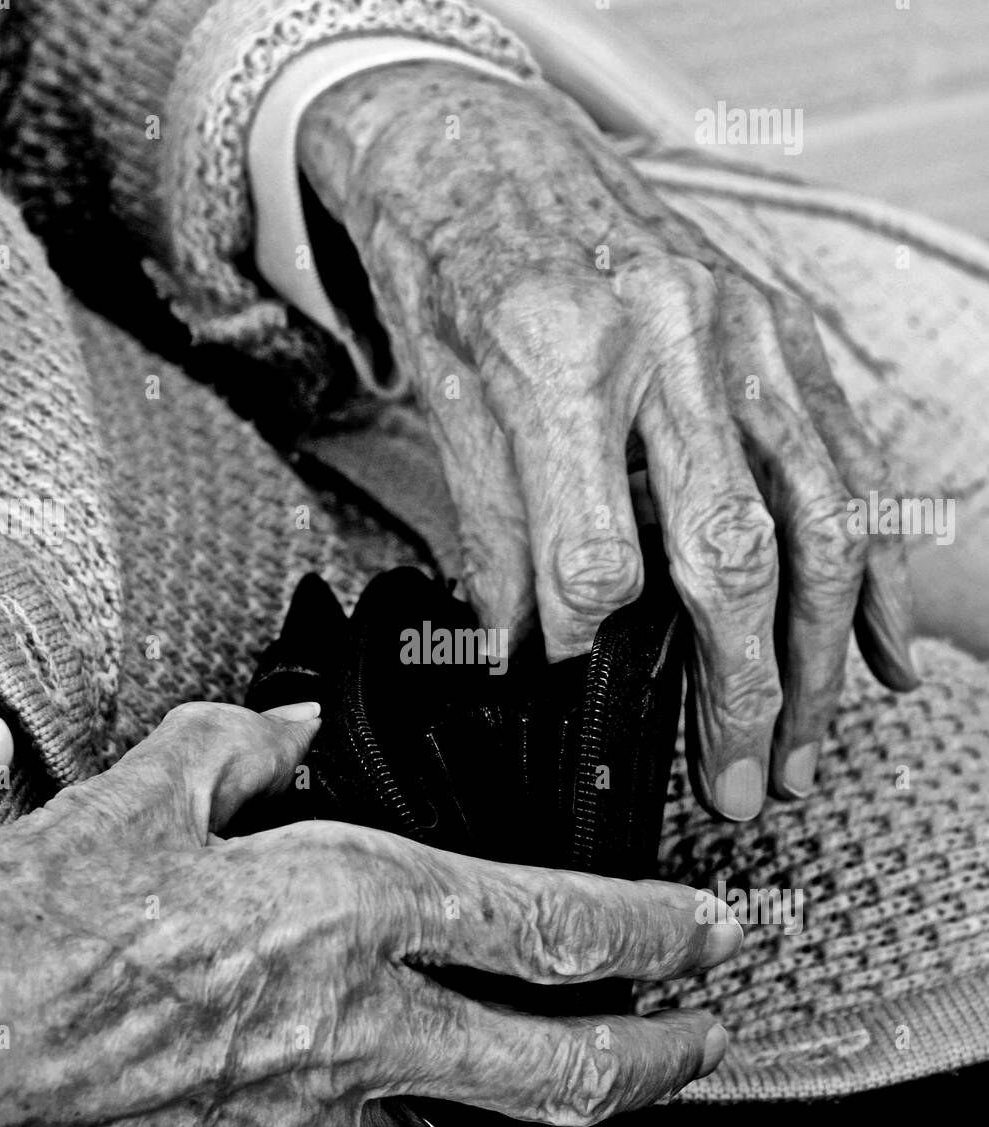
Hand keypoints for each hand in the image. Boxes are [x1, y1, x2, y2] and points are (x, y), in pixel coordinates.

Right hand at [0, 703, 738, 1126]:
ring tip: (599, 1117)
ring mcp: (313, 1113)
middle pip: (562, 1068)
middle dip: (660, 1058)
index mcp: (349, 907)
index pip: (550, 924)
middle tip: (703, 1036)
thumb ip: (251, 744)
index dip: (657, 931)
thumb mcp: (158, 782)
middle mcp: (354, 1022)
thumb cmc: (39, 917)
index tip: (713, 931)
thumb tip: (292, 733)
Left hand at [286, 64, 917, 820]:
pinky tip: (877, 657)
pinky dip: (869, 577)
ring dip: (820, 656)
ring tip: (806, 751)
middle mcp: (674, 341)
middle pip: (731, 552)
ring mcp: (748, 333)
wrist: (490, 148)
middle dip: (743, 690)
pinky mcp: (787, 339)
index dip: (587, 645)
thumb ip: (497, 538)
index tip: (580, 692)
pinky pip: (850, 470)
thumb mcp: (445, 404)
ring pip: (818, 522)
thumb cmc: (457, 270)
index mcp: (563, 356)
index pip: (595, 549)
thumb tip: (532, 659)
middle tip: (741, 782)